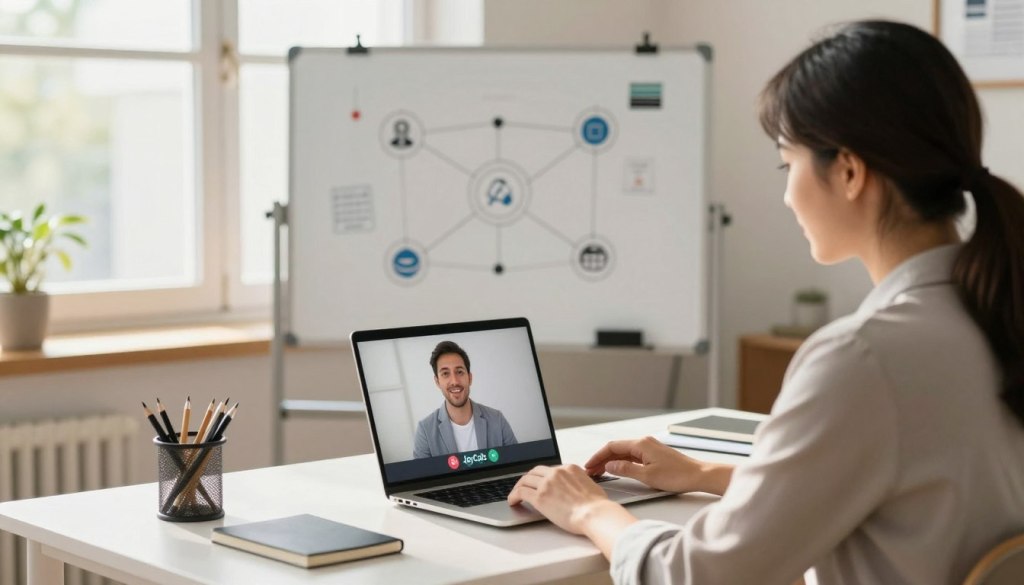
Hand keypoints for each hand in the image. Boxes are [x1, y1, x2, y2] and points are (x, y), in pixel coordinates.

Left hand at [507, 464, 615, 534]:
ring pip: (525, 480)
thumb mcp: (591, 485)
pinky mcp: (540, 496)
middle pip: (535, 471)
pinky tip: (513, 501)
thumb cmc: (597, 506)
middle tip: (524, 487)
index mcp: (569, 468)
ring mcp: (547, 483)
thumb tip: (578, 488)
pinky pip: (520, 492)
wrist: (595, 514)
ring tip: (515, 495)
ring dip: (518, 487)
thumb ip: (580, 483)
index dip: (541, 476)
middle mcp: (556, 472)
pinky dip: (513, 496)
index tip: (538, 482)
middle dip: (527, 479)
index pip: (549, 469)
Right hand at [585, 436, 732, 494]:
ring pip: (624, 452)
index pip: (612, 447)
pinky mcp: (654, 454)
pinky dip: (622, 462)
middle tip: (591, 471)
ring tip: (600, 472)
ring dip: (611, 461)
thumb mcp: (647, 476)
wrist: (699, 475)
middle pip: (617, 448)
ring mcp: (650, 448)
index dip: (598, 456)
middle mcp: (644, 442)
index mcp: (641, 444)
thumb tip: (610, 465)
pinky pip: (633, 456)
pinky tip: (617, 470)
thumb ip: (626, 469)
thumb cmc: (677, 475)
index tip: (589, 465)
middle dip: (602, 459)